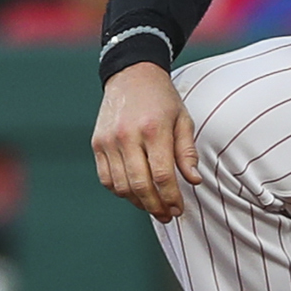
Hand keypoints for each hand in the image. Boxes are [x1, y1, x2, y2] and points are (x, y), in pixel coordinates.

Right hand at [91, 61, 199, 221]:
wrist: (132, 75)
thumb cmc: (162, 99)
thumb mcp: (183, 119)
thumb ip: (187, 152)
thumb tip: (194, 181)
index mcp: (154, 129)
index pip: (162, 175)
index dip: (171, 198)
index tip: (179, 208)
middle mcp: (128, 135)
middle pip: (140, 185)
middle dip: (156, 207)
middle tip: (168, 216)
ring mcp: (109, 140)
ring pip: (121, 186)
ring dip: (138, 203)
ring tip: (153, 206)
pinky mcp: (97, 143)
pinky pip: (106, 178)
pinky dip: (120, 191)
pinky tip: (134, 193)